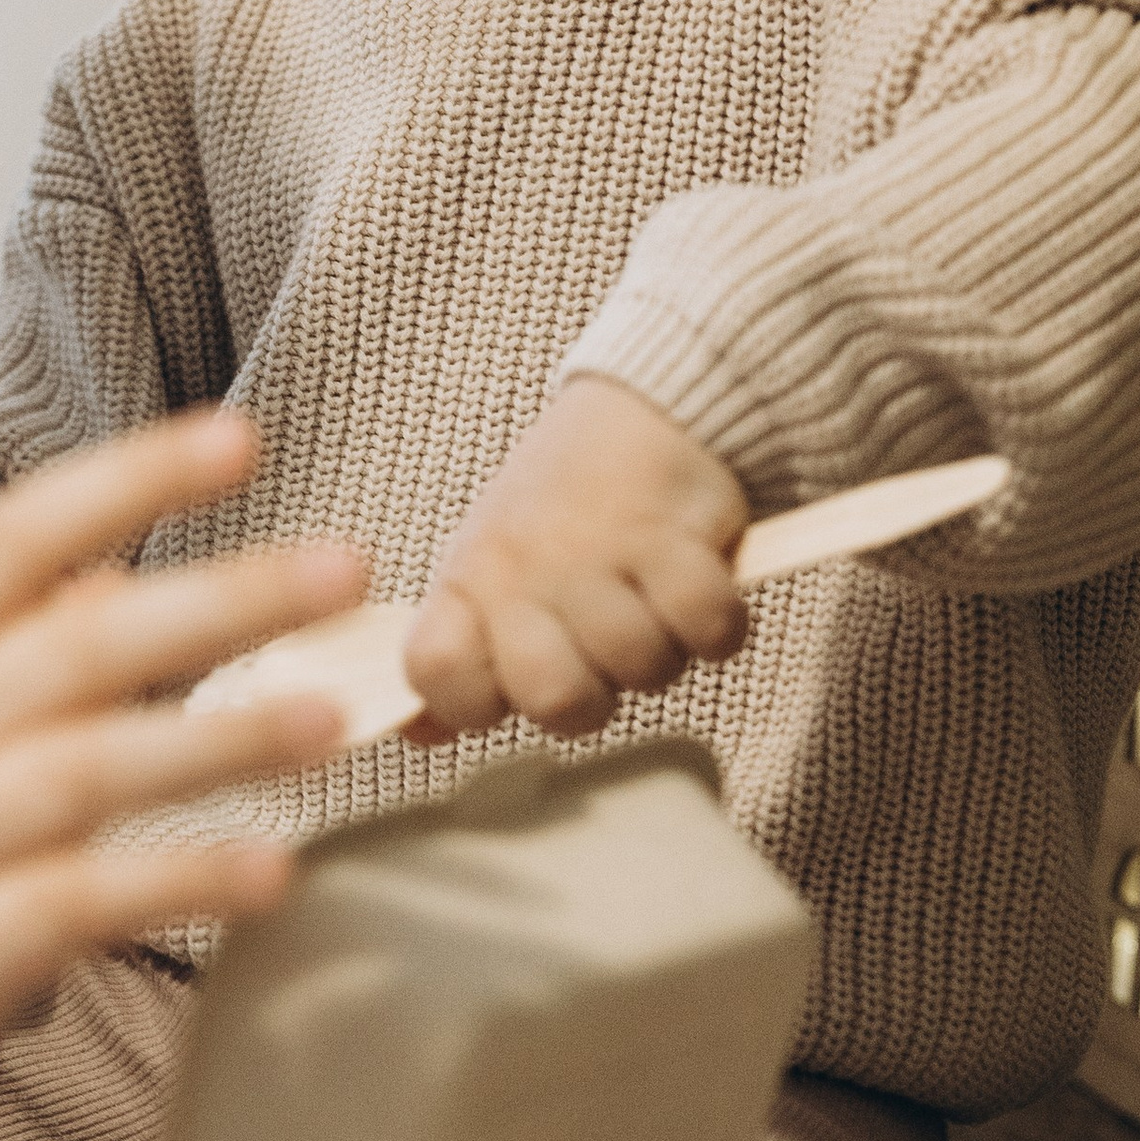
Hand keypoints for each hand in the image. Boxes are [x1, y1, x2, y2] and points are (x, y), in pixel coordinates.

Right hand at [0, 410, 361, 1140]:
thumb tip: (104, 579)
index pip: (10, 544)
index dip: (127, 481)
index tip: (239, 434)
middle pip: (77, 644)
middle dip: (221, 596)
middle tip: (348, 566)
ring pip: (88, 766)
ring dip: (223, 737)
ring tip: (337, 718)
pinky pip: (74, 906)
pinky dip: (175, 881)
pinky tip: (269, 872)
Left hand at [401, 376, 746, 740]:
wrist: (645, 408)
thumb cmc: (563, 509)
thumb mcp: (489, 570)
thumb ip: (460, 652)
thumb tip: (421, 732)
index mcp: (468, 578)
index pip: (435, 674)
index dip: (474, 704)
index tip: (508, 682)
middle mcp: (522, 566)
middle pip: (553, 701)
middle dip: (595, 698)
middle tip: (601, 651)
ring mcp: (596, 550)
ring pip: (640, 669)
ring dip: (662, 652)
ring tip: (652, 604)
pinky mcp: (673, 535)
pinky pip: (706, 629)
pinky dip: (718, 626)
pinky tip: (699, 590)